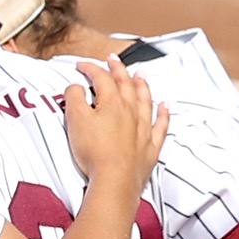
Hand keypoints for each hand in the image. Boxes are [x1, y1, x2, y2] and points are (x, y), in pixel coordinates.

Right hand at [63, 57, 167, 185]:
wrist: (115, 178)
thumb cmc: (95, 152)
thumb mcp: (75, 120)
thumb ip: (74, 99)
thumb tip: (75, 87)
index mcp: (111, 103)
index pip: (101, 78)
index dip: (91, 68)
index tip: (82, 65)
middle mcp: (130, 111)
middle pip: (125, 84)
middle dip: (118, 69)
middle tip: (113, 60)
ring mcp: (143, 127)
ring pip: (145, 99)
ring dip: (141, 85)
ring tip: (140, 75)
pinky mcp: (150, 145)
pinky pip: (160, 124)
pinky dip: (163, 113)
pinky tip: (164, 106)